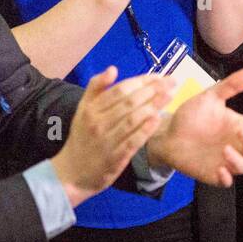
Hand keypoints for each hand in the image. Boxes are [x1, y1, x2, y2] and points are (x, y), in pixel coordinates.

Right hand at [51, 68, 172, 206]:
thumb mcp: (82, 109)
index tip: (158, 76)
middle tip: (171, 82)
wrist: (72, 172)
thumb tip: (113, 69)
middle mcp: (98, 123)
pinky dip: (145, 129)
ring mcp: (107, 141)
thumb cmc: (82, 137)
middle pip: (129, 102)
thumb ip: (95, 87)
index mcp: (91, 109)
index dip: (141, 81)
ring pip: (132, 120)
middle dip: (152, 90)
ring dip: (153, 106)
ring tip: (169, 96)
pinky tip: (157, 119)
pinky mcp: (115, 158)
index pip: (120, 90)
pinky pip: (132, 141)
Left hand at [145, 67, 242, 186]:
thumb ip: (230, 85)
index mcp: (238, 126)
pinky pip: (226, 182)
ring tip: (225, 149)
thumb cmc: (191, 115)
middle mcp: (236, 145)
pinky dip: (226, 178)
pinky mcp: (213, 173)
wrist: (166, 133)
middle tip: (240, 131)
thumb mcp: (210, 97)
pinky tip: (219, 169)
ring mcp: (225, 161)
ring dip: (239, 160)